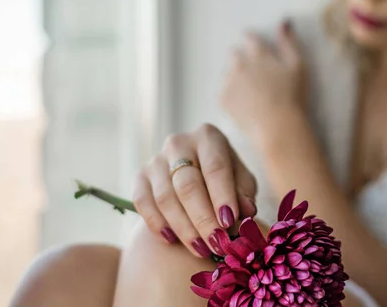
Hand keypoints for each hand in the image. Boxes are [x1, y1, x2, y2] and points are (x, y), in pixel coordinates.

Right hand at [132, 124, 257, 257]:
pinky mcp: (140, 177)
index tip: (229, 222)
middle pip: (188, 184)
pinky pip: (142, 202)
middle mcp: (179, 143)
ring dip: (183, 227)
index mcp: (208, 137)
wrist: (197, 171)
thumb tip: (246, 210)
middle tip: (216, 243)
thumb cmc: (225, 177)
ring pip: (165, 197)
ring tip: (201, 249)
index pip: (215, 167)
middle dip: (203, 218)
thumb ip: (244, 193)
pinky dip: (156, 224)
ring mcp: (156, 159)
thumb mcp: (241, 180)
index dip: (222, 196)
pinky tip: (171, 240)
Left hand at [220, 19, 307, 144]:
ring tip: (250, 93)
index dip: (252, 42)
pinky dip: (231, 96)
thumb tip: (283, 21)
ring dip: (235, 78)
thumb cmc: (293, 95)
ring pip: (227, 73)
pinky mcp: (223, 99)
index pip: (249, 38)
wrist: (278, 126)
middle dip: (241, 60)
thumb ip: (289, 42)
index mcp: (258, 53)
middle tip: (254, 75)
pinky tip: (244, 105)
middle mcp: (239, 64)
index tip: (255, 49)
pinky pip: (223, 92)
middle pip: (234, 54)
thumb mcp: (298, 65)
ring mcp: (229, 82)